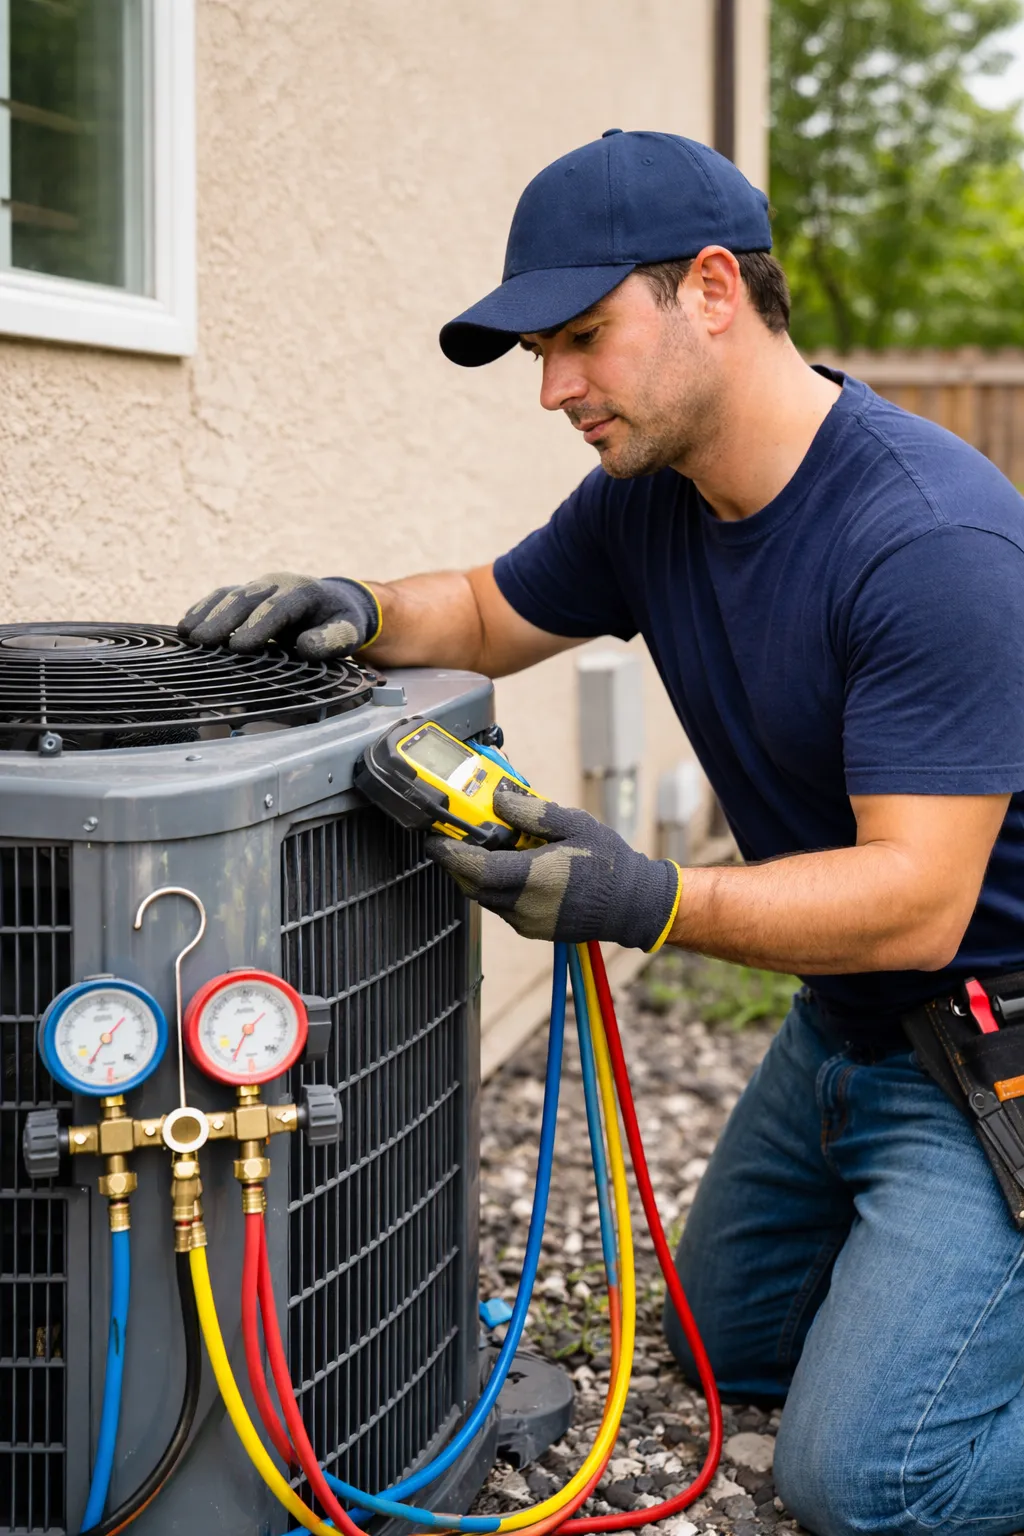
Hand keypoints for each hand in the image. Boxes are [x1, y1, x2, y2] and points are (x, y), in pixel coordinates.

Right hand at [177, 572, 380, 658]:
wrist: (334, 601)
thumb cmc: (340, 621)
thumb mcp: (348, 631)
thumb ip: (332, 639)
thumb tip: (305, 646)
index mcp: (304, 592)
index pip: (278, 607)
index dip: (258, 625)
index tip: (240, 646)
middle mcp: (277, 583)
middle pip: (247, 598)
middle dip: (223, 619)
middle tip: (203, 641)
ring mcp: (259, 586)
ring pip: (229, 595)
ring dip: (207, 614)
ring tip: (187, 635)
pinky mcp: (246, 592)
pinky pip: (220, 597)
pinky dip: (202, 609)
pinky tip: (185, 626)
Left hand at [426, 784, 681, 949]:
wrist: (633, 904)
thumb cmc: (608, 862)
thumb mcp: (573, 824)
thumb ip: (532, 813)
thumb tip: (499, 800)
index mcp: (532, 878)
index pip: (475, 869)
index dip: (449, 854)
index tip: (433, 839)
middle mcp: (524, 906)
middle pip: (472, 885)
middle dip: (456, 864)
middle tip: (451, 840)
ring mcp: (527, 922)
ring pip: (485, 898)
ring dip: (475, 876)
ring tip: (483, 850)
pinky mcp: (532, 929)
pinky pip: (501, 907)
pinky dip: (494, 888)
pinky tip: (508, 868)